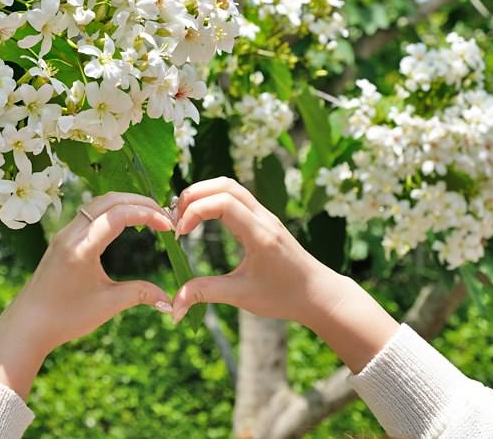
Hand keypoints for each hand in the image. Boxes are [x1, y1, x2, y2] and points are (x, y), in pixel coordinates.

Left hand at [0, 192, 174, 397]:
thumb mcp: (107, 305)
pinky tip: (126, 223)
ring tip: (150, 216)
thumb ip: (139, 294)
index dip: (148, 214)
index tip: (169, 227)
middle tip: (165, 216)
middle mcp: (70, 234)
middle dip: (141, 202)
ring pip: (98, 203)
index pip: (119, 214)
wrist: (27, 324)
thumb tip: (168, 301)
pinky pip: (89, 213)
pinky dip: (112, 210)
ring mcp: (64, 234)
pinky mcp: (62, 239)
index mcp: (81, 248)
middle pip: (110, 200)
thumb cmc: (65, 317)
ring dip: (126, 203)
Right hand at [169, 177, 398, 372]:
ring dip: (203, 194)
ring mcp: (265, 215)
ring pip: (230, 186)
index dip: (194, 211)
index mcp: (260, 234)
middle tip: (175, 219)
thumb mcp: (241, 296)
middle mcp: (263, 218)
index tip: (180, 234)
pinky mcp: (264, 219)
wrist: (319, 295)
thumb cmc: (284, 297)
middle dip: (193, 195)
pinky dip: (213, 199)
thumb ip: (205, 294)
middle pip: (224, 185)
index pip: (223, 202)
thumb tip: (173, 306)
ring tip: (184, 217)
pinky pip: (236, 196)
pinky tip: (202, 219)